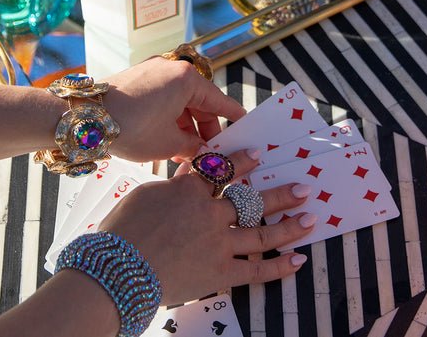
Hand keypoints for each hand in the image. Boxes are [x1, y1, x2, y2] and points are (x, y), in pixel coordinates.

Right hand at [98, 150, 316, 303]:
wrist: (116, 270)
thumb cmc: (123, 228)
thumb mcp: (147, 193)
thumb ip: (175, 182)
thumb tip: (191, 168)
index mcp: (191, 190)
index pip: (223, 171)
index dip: (243, 162)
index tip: (260, 155)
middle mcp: (211, 213)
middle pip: (252, 200)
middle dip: (281, 193)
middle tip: (304, 187)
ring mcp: (218, 243)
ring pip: (262, 232)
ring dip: (289, 224)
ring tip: (311, 217)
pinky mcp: (219, 273)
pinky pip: (256, 271)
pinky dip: (278, 267)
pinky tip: (298, 261)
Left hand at [103, 56, 244, 162]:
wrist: (85, 118)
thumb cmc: (130, 127)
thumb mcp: (168, 143)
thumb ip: (192, 146)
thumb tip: (200, 151)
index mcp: (187, 79)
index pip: (218, 101)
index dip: (232, 118)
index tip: (244, 126)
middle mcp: (172, 69)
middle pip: (198, 102)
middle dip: (205, 129)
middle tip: (211, 153)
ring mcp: (153, 72)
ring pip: (179, 102)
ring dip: (185, 127)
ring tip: (186, 154)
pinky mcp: (137, 80)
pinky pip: (163, 99)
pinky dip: (169, 118)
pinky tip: (167, 141)